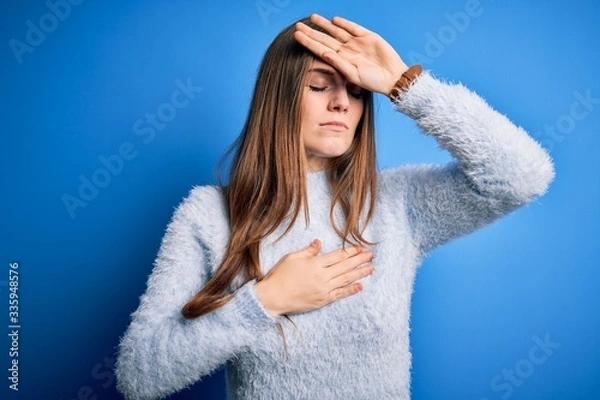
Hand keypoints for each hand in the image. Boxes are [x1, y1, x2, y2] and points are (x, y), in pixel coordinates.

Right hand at [254, 239, 373, 315]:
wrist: (273, 297)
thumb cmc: (280, 275)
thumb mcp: (292, 258)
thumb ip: (308, 251)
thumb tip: (319, 242)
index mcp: (315, 264)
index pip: (338, 256)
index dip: (350, 251)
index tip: (361, 248)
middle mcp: (322, 276)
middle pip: (345, 266)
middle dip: (359, 260)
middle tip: (371, 255)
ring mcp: (323, 289)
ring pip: (345, 280)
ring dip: (359, 274)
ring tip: (370, 268)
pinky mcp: (322, 300)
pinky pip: (340, 295)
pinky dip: (350, 290)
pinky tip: (360, 286)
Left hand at [294, 13, 408, 95]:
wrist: (392, 78)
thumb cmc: (372, 81)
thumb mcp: (352, 74)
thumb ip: (338, 63)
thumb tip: (323, 53)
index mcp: (340, 61)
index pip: (320, 49)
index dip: (308, 42)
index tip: (296, 36)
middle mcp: (346, 51)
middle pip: (325, 38)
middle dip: (312, 32)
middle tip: (298, 26)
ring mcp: (356, 43)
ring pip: (337, 31)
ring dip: (324, 25)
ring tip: (312, 18)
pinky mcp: (368, 37)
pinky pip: (353, 28)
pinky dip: (344, 23)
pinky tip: (334, 20)